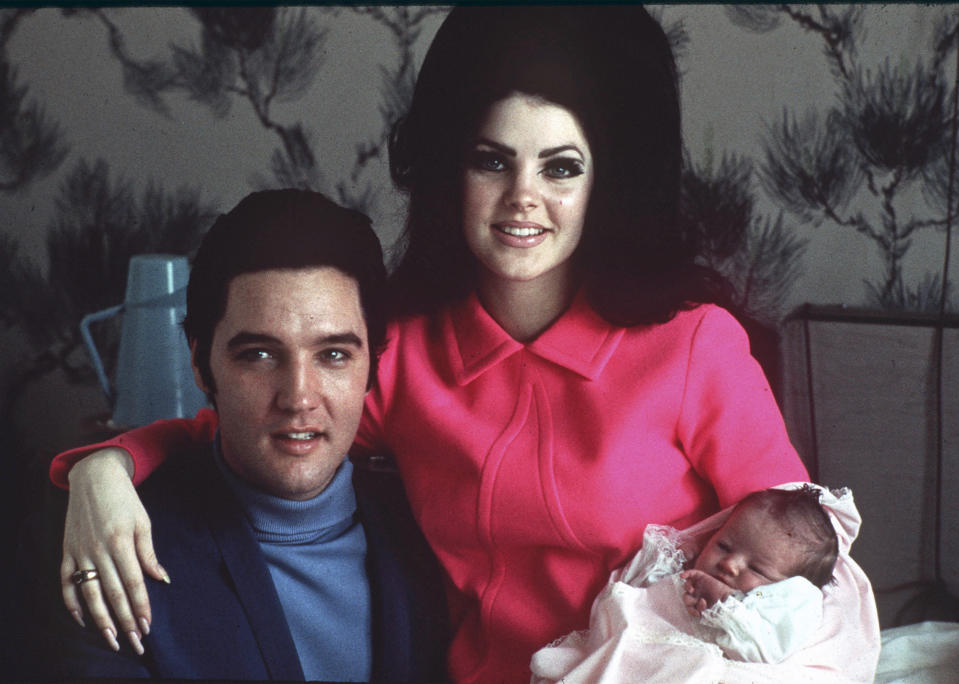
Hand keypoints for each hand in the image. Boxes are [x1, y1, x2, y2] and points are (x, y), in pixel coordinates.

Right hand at [59, 448, 168, 654]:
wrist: (94, 476)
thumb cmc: (124, 499)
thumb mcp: (143, 521)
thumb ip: (149, 553)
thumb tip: (161, 579)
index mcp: (122, 542)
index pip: (134, 583)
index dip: (141, 606)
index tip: (148, 626)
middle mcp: (99, 550)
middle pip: (113, 594)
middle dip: (125, 621)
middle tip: (135, 643)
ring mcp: (80, 552)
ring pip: (89, 594)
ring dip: (101, 620)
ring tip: (112, 640)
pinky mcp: (67, 551)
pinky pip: (65, 582)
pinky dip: (72, 603)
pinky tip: (82, 620)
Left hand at [680, 569, 733, 616]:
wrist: (728, 587)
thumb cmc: (723, 598)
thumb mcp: (719, 606)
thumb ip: (714, 611)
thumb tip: (711, 614)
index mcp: (698, 603)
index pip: (691, 608)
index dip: (693, 612)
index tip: (698, 613)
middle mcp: (695, 594)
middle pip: (686, 599)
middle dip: (690, 602)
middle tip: (701, 601)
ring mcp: (696, 585)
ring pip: (686, 587)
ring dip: (687, 588)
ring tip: (692, 590)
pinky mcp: (697, 576)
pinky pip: (690, 574)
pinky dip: (686, 574)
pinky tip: (682, 576)